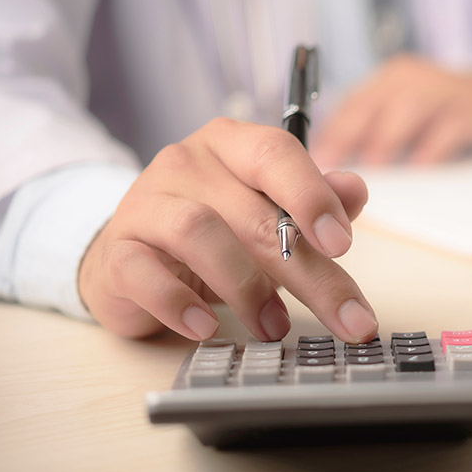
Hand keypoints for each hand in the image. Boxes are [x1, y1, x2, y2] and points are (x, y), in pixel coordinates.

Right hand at [77, 118, 377, 342]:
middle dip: (307, 272)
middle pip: (255, 214)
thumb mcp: (271, 213)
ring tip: (273, 326)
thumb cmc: (217, 232)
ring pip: (199, 232)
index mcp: (233, 144)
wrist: (133, 255)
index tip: (343, 244)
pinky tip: (205, 328)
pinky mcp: (116, 251)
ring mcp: (146, 203)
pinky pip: (143, 273)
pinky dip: (178, 303)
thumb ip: (315, 202)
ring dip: (247, 287)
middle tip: (345, 318)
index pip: (276, 153)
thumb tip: (354, 190)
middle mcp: (187, 162)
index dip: (313, 196)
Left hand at [313, 54, 471, 165]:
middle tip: (334, 166)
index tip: (315, 161)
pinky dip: (432, 147)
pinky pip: (448, 126)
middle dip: (349, 134)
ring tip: (374, 167)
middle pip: (372, 102)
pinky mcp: (471, 107)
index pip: (350, 104)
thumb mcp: (403, 117)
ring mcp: (442, 89)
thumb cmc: (439, 116)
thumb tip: (337, 171)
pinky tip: (420, 167)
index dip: (331, 132)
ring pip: (407, 109)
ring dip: (387, 139)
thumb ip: (373, 134)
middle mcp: (409, 78)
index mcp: (387, 81)